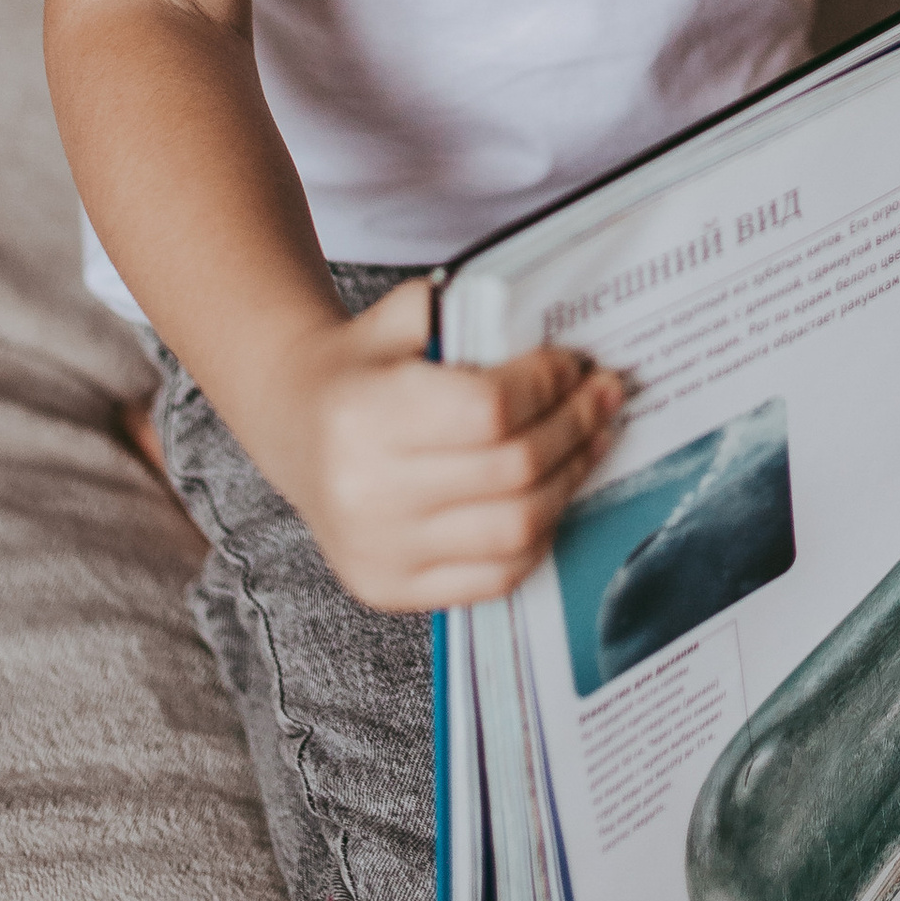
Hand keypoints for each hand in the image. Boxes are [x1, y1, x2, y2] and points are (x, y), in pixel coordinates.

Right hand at [264, 279, 624, 612]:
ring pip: (516, 529)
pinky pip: (495, 579)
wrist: (294, 424)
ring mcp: (378, 551)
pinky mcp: (390, 589)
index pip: (489, 411)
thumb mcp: (402, 316)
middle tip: (604, 395)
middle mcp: (366, 492)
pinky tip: (555, 492)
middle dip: (574, 427)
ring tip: (593, 440)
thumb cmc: (362, 365)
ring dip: (571, 479)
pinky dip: (540, 536)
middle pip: (513, 470)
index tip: (575, 365)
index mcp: (363, 414)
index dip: (547, 386)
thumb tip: (558, 332)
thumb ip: (469, 311)